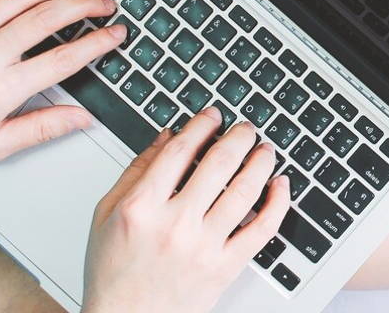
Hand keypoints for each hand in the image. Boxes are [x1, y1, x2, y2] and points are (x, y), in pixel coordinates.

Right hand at [82, 109, 288, 312]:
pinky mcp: (226, 267)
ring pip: (245, 191)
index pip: (179, 152)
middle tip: (246, 127)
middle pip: (218, 165)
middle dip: (238, 137)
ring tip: (265, 149)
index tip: (213, 115)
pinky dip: (278, 202)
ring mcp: (204, 247)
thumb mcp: (107, 215)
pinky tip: (281, 185)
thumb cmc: (114, 273)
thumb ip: (136, 172)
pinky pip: (262, 229)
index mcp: (142, 208)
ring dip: (261, 162)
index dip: (201, 126)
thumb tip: (167, 136)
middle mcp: (175, 225)